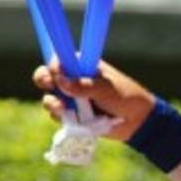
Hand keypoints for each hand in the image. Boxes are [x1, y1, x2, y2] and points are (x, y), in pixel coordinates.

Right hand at [33, 60, 155, 142]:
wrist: (137, 121)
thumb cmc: (125, 97)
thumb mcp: (106, 88)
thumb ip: (84, 85)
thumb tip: (61, 80)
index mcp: (82, 66)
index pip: (59, 59)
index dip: (54, 64)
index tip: (56, 70)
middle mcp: (72, 79)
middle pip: (46, 76)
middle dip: (44, 80)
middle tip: (50, 85)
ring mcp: (70, 97)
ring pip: (49, 97)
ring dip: (52, 102)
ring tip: (63, 107)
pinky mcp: (71, 114)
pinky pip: (56, 114)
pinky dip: (61, 116)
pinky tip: (71, 118)